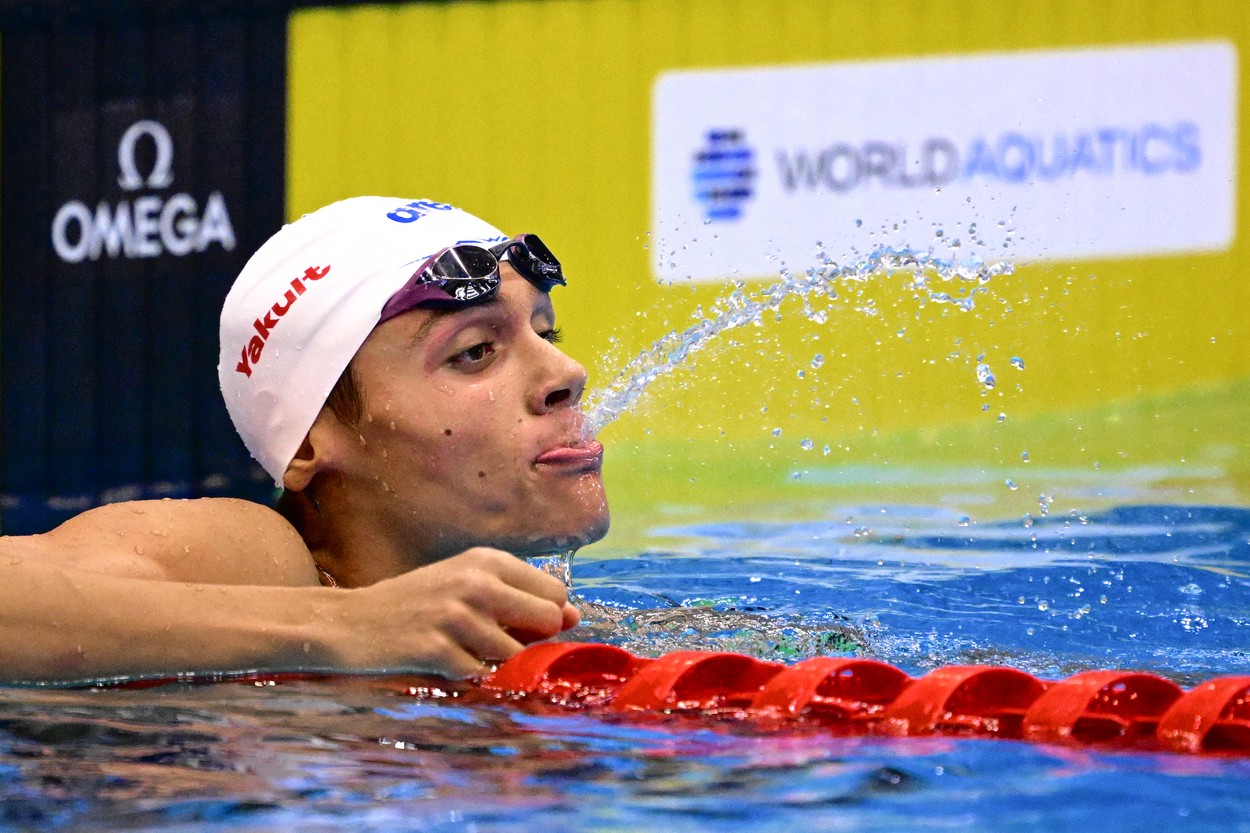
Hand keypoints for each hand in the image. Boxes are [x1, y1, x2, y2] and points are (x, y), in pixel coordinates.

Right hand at [335, 547, 579, 677]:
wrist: (349, 622)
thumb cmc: (415, 603)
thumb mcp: (467, 585)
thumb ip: (520, 598)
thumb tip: (573, 617)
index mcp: (487, 560)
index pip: (555, 592)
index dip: (544, 616)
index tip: (516, 623)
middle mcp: (476, 582)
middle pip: (547, 620)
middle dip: (529, 639)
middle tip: (491, 639)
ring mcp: (456, 616)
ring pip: (515, 654)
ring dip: (493, 661)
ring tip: (458, 646)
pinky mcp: (437, 649)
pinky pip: (480, 675)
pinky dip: (466, 675)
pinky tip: (440, 660)